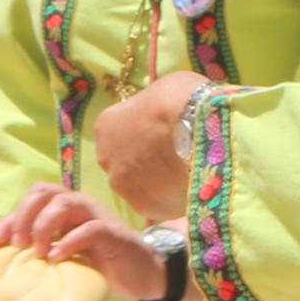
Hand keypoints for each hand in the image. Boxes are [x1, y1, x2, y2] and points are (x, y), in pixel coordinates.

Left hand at [0, 181, 163, 300]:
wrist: (141, 274)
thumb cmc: (98, 264)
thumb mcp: (65, 254)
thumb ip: (43, 247)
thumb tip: (3, 255)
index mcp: (64, 208)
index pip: (30, 200)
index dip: (8, 219)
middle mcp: (78, 206)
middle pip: (43, 191)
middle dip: (24, 216)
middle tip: (18, 245)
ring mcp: (96, 216)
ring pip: (63, 203)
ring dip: (44, 226)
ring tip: (38, 252)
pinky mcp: (112, 233)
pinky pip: (89, 228)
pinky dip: (70, 241)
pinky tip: (58, 258)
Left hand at [92, 72, 207, 222]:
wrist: (194, 124)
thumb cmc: (177, 98)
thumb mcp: (158, 93)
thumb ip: (151, 113)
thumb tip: (161, 118)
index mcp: (105, 126)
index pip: (120, 137)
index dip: (144, 138)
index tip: (163, 137)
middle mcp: (106, 159)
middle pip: (127, 166)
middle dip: (148, 164)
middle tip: (176, 158)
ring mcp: (123, 186)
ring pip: (142, 188)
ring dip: (160, 184)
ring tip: (188, 175)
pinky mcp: (145, 207)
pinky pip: (160, 205)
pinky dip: (173, 200)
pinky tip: (192, 188)